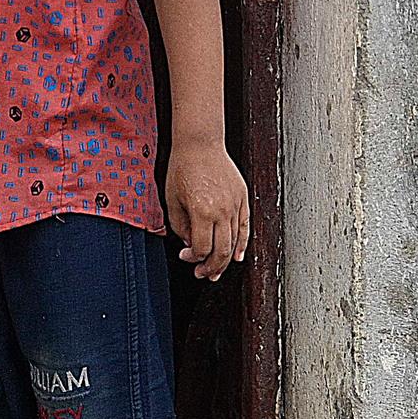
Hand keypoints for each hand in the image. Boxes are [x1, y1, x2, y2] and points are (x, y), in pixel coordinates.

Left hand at [165, 140, 249, 279]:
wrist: (200, 144)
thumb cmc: (182, 169)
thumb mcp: (172, 200)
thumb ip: (181, 226)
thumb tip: (191, 244)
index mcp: (202, 212)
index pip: (202, 248)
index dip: (193, 258)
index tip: (186, 256)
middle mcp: (222, 211)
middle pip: (222, 251)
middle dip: (211, 267)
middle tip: (202, 274)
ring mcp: (235, 205)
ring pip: (235, 242)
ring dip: (226, 260)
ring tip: (217, 271)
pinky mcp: (243, 199)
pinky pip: (245, 227)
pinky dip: (243, 244)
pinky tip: (239, 256)